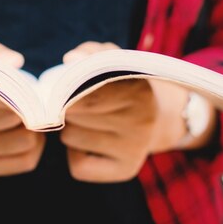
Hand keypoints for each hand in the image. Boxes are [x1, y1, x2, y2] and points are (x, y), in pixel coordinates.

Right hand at [0, 39, 44, 176]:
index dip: (16, 87)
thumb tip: (16, 61)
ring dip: (33, 124)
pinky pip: (28, 159)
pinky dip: (35, 144)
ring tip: (23, 112)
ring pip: (27, 138)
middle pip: (15, 115)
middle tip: (26, 96)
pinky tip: (22, 130)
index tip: (25, 82)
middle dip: (27, 103)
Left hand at [59, 42, 192, 182]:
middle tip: (78, 103)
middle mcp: (141, 122)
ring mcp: (135, 150)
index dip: (65, 90)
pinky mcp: (126, 171)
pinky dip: (75, 155)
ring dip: (70, 129)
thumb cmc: (124, 83)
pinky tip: (91, 145)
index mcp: (138, 90)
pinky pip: (78, 166)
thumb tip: (71, 59)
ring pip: (70, 138)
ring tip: (89, 122)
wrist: (160, 117)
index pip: (85, 95)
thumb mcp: (113, 59)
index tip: (61, 87)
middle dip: (65, 107)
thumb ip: (90, 52)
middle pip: (72, 115)